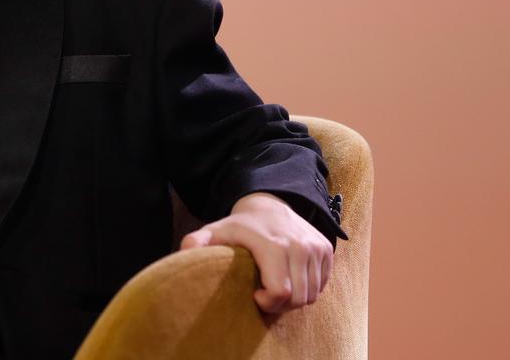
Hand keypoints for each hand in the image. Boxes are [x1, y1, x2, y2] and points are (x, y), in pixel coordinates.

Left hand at [179, 192, 332, 313]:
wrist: (269, 204)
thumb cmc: (240, 226)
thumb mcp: (214, 231)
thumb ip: (196, 242)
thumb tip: (183, 251)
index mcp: (272, 244)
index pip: (279, 291)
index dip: (267, 302)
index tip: (255, 295)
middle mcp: (299, 245)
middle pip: (297, 298)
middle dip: (280, 305)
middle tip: (265, 296)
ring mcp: (316, 247)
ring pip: (311, 295)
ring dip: (294, 299)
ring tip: (276, 288)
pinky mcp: (326, 250)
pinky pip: (321, 285)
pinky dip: (307, 289)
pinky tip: (290, 279)